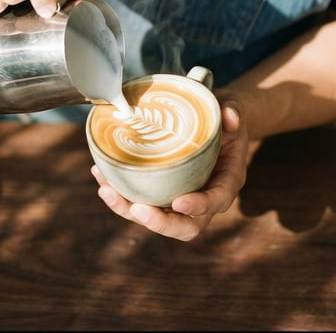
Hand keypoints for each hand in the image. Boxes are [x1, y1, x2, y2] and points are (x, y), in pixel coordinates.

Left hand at [92, 99, 250, 240]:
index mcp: (226, 181)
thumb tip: (229, 115)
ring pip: (157, 218)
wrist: (215, 123)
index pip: (216, 202)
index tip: (179, 202)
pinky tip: (102, 178)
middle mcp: (205, 197)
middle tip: (137, 209)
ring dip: (128, 209)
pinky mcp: (163, 192)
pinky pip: (142, 201)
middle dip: (160, 223)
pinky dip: (121, 194)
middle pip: (186, 226)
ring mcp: (182, 198)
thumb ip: (233, 111)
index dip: (199, 206)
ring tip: (106, 190)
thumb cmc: (223, 117)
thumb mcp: (233, 109)